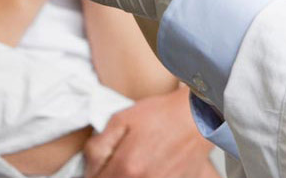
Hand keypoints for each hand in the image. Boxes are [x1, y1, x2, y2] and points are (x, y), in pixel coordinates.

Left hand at [84, 86, 217, 177]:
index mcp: (126, 167)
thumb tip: (88, 167)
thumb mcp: (121, 119)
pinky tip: (147, 167)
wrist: (197, 116)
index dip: (93, 173)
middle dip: (109, 176)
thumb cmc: (160, 114)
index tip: (98, 165)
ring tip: (132, 163)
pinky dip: (145, 176)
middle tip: (115, 163)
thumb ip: (98, 146)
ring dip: (125, 177)